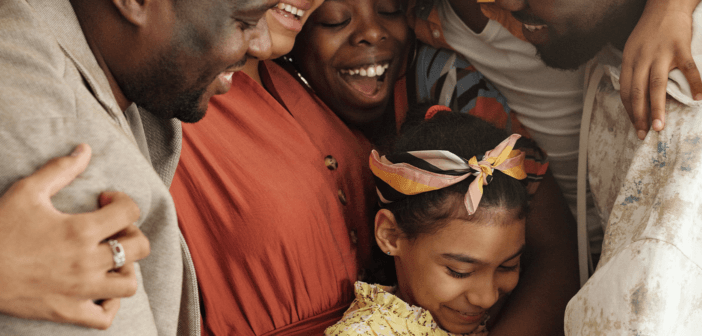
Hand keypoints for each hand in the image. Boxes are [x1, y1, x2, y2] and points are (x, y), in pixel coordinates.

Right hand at [0, 144, 149, 328]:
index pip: (130, 212)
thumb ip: (60, 170)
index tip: (104, 200)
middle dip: (131, 233)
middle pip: (139, 248)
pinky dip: (110, 304)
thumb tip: (85, 149)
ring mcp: (80, 291)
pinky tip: (99, 289)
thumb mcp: (26, 192)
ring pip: (129, 284)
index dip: (122, 200)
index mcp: (80, 231)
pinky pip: (105, 317)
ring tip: (109, 259)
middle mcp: (86, 262)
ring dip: (126, 269)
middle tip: (112, 229)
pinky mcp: (68, 312)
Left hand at [620, 0, 701, 139]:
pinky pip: (688, 69)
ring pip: (657, 86)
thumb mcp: (633, 49)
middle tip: (643, 134)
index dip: (630, 111)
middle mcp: (641, 58)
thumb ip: (634, 70)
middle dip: (639, 116)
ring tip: (659, 126)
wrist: (666, 5)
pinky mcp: (680, 47)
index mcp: (628, 60)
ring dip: (657, 108)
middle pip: (638, 92)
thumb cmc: (649, 31)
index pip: (626, 91)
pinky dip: (695, 84)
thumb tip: (635, 96)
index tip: (635, 126)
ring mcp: (661, 53)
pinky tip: (698, 99)